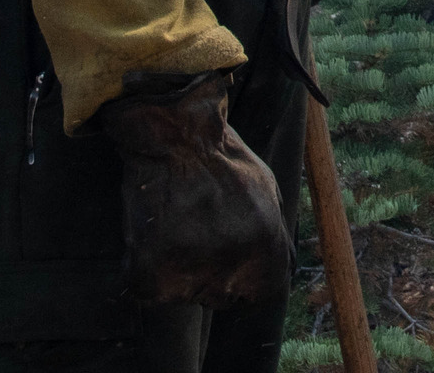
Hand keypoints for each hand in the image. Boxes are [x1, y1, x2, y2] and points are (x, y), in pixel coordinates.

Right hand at [96, 68, 289, 309]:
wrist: (175, 136)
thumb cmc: (223, 159)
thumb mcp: (267, 190)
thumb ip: (276, 234)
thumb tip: (286, 267)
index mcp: (265, 247)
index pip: (262, 293)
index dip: (245, 281)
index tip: (229, 264)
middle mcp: (232, 266)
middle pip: (221, 296)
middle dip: (209, 275)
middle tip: (195, 235)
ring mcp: (190, 272)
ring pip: (183, 293)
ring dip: (177, 270)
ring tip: (175, 226)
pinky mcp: (152, 275)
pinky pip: (150, 289)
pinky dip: (147, 269)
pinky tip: (153, 234)